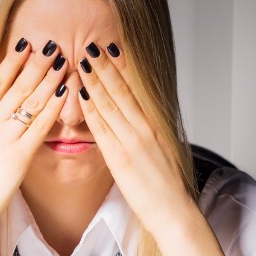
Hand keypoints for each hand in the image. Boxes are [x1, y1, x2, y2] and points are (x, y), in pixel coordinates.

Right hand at [0, 38, 68, 225]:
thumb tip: (3, 107)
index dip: (13, 59)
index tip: (26, 42)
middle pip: (18, 84)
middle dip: (37, 61)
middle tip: (52, 43)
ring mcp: (4, 137)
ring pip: (31, 100)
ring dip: (49, 77)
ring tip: (63, 59)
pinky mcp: (19, 155)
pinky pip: (41, 125)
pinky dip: (54, 105)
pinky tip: (65, 92)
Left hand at [74, 42, 193, 231]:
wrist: (174, 211)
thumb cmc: (166, 184)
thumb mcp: (161, 149)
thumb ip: (147, 130)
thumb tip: (136, 115)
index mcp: (154, 124)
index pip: (134, 89)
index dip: (121, 67)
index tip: (111, 48)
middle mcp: (144, 129)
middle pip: (121, 91)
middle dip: (105, 66)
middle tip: (91, 44)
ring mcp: (132, 142)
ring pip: (109, 104)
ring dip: (94, 81)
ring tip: (83, 60)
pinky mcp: (119, 159)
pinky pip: (101, 129)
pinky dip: (91, 109)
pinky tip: (81, 95)